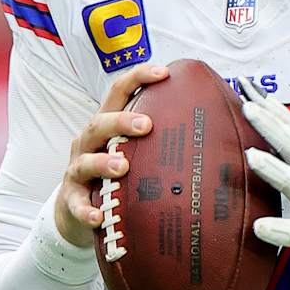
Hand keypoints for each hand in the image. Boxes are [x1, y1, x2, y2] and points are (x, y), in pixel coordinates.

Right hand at [54, 63, 167, 247]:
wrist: (77, 211)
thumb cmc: (116, 175)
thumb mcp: (134, 153)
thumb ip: (161, 142)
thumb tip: (218, 134)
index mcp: (107, 126)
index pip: (118, 93)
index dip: (138, 78)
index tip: (163, 72)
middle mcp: (89, 143)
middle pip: (99, 122)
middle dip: (121, 121)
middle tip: (147, 125)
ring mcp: (77, 171)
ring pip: (85, 161)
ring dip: (102, 163)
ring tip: (122, 166)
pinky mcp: (71, 200)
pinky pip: (76, 204)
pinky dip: (86, 210)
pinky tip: (98, 216)